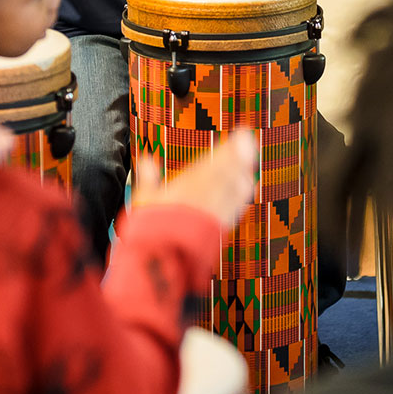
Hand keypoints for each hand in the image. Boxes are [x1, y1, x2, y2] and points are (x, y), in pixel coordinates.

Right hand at [131, 130, 257, 229]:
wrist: (164, 259)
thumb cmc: (150, 228)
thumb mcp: (144, 200)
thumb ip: (148, 178)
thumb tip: (145, 160)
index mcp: (190, 184)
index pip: (218, 160)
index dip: (233, 147)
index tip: (243, 133)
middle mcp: (208, 196)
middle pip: (233, 171)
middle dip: (242, 157)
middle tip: (248, 144)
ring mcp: (218, 212)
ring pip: (239, 189)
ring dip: (243, 176)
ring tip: (246, 167)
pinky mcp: (222, 228)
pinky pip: (237, 207)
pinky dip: (241, 197)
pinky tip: (243, 191)